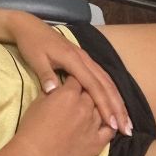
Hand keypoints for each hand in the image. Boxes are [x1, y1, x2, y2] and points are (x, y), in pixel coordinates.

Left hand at [7, 12, 130, 135]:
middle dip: (117, 107)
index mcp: (73, 59)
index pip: (93, 86)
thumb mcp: (35, 59)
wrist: (29, 27)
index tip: (112, 124)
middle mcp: (84, 59)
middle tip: (126, 128)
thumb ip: (45, 74)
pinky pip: (102, 77)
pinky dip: (111, 91)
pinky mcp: (84, 59)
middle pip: (106, 85)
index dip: (104, 105)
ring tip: (125, 120)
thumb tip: (53, 92)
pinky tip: (115, 103)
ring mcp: (86, 58)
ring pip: (107, 81)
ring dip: (118, 100)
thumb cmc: (32, 44)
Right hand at [11, 76, 115, 155]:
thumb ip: (52, 91)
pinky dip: (110, 124)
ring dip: (97, 107)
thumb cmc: (31, 127)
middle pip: (91, 93)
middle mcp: (85, 106)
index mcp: (68, 94)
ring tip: (91, 109)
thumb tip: (57, 85)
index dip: (73, 81)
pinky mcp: (97, 142)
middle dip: (86, 92)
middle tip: (79, 96)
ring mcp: (93, 125)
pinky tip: (109, 122)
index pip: (76, 80)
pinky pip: (110, 130)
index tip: (70, 82)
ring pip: (102, 109)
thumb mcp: (37, 102)